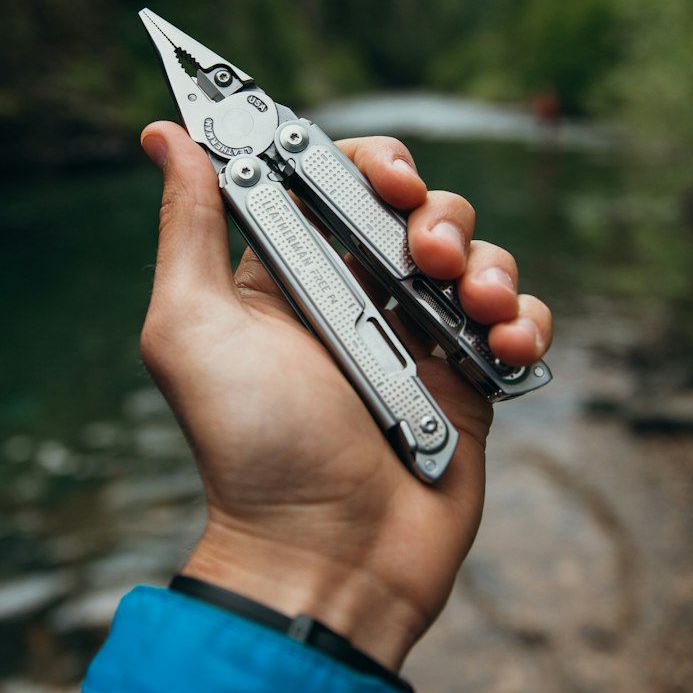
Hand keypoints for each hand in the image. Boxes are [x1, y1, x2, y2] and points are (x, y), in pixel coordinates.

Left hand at [139, 122, 552, 672]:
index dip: (368, 162)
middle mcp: (354, 296)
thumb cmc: (250, 449)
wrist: (327, 556)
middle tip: (427, 254)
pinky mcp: (467, 382)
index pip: (335, 181)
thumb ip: (190, 226)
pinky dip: (523, 319)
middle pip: (416, 207)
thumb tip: (168, 136)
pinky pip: (515, 319)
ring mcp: (415, 339)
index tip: (387, 175)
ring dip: (487, 265)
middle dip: (435, 212)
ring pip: (475, 256)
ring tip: (475, 308)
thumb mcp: (194, 328)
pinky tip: (505, 345)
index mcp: (288, 274)